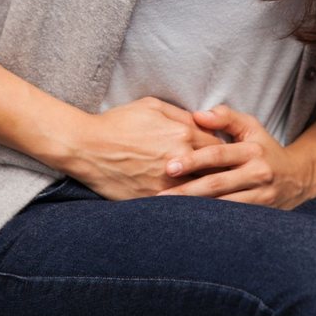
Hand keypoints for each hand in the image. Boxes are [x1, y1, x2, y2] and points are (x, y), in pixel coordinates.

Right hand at [66, 96, 227, 199]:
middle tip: (230, 180)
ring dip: (210, 195)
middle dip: (222, 175)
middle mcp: (180, 161)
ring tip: (218, 197)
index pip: (218, 147)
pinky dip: (188, 207)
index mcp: (183, 134)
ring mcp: (167, 183)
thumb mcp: (152, 106)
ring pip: (201, 193)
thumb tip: (203, 124)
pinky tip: (193, 209)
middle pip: (215, 172)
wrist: (86, 147)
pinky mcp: (153, 199)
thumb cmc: (118, 122)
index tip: (225, 158)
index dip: (223, 153)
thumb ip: (182, 115)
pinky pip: (180, 207)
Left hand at [154, 104, 315, 208]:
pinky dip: (212, 222)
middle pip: (217, 183)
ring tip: (170, 213)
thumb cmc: (265, 148)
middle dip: (188, 190)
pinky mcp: (261, 214)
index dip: (193, 160)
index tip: (169, 166)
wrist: (298, 177)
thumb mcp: (251, 127)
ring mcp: (261, 196)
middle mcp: (258, 173)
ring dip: (196, 210)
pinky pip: (233, 219)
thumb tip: (198, 115)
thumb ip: (225, 118)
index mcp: (252, 150)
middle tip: (161, 195)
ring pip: (224, 205)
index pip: (218, 154)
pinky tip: (192, 224)